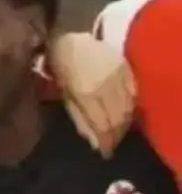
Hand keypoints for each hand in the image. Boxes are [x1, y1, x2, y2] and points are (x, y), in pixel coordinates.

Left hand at [49, 31, 134, 157]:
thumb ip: (80, 120)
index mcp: (87, 95)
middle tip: (112, 145)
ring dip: (124, 122)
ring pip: (127, 106)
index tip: (106, 152)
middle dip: (116, 135)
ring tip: (118, 132)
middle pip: (118, 118)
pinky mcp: (125, 67)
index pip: (103, 125)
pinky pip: (132, 92)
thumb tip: (94, 142)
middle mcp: (105, 86)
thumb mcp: (65, 98)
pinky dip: (130, 105)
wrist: (71, 40)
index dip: (106, 142)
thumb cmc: (61, 71)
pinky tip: (125, 113)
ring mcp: (117, 75)